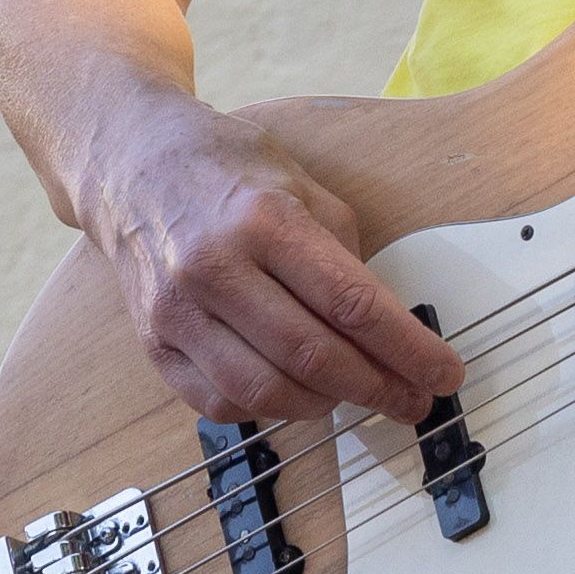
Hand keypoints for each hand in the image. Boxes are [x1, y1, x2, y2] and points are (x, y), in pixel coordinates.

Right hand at [80, 104, 464, 426]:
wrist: (130, 163)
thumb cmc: (224, 168)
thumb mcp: (300, 183)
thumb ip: (345, 252)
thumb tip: (387, 325)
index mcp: (265, 220)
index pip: (352, 303)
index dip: (407, 349)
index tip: (444, 373)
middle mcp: (216, 267)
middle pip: (313, 355)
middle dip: (378, 388)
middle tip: (413, 400)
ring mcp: (177, 311)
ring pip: (266, 392)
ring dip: (326, 405)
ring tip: (356, 395)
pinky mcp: (154, 344)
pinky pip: (220, 403)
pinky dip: (269, 409)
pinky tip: (295, 392)